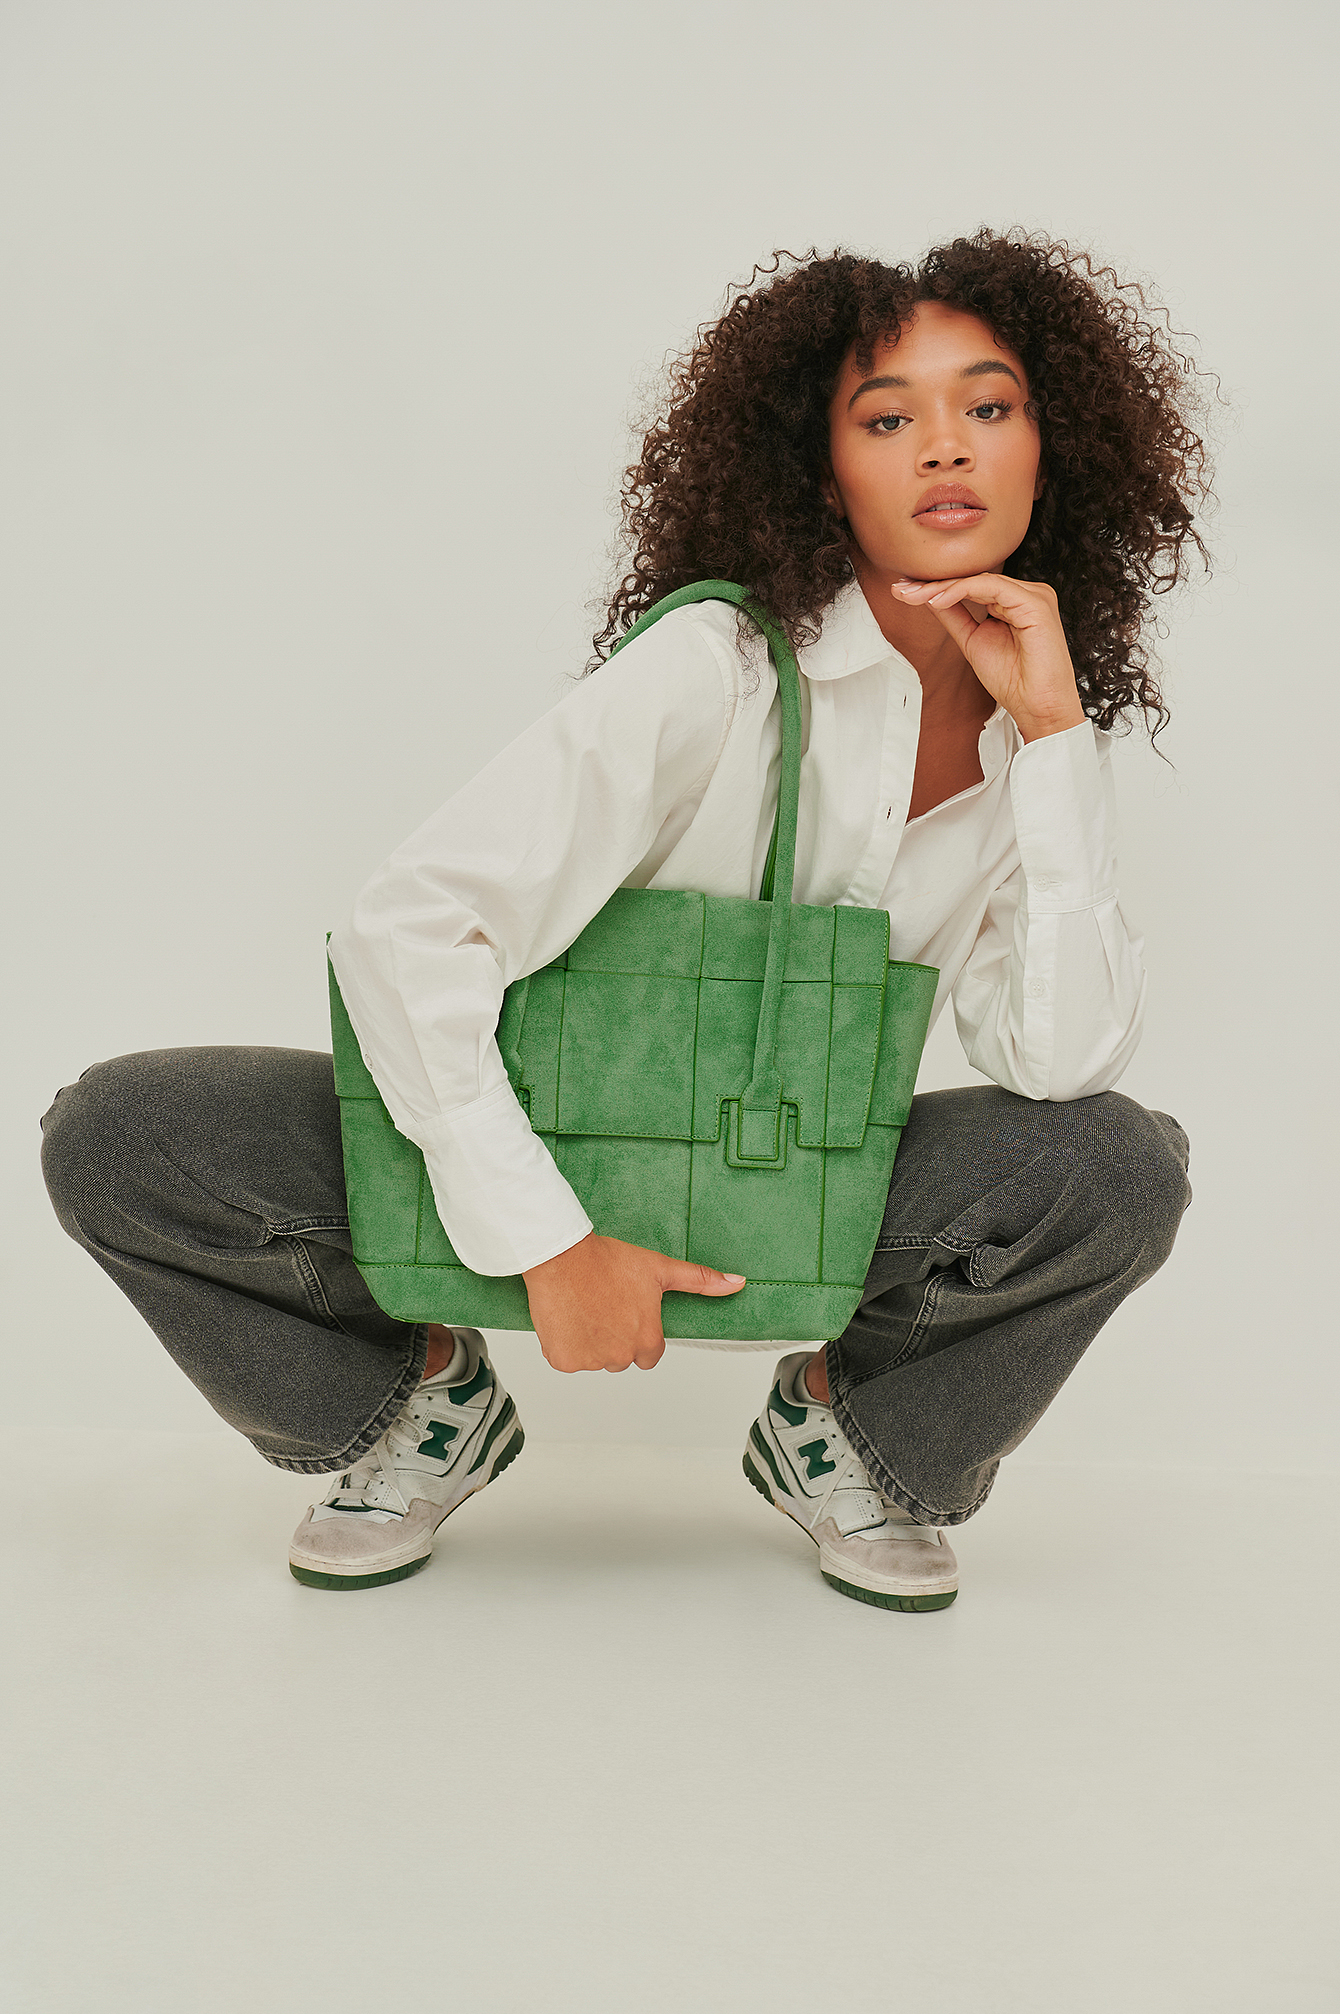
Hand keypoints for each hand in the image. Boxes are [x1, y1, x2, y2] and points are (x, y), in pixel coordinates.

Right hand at [521, 1232, 745, 1372]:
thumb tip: (738, 1283)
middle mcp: (621, 1356)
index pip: (650, 1354)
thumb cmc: (608, 1261)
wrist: (563, 1256)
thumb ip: (701, 1280)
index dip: (639, 1332)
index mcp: (647, 1341)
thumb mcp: (660, 1269)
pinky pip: (567, 1359)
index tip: (627, 1312)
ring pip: (594, 1359)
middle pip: (622, 1358)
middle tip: (604, 1306)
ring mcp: (591, 1361)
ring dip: (590, 1342)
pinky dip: (565, 1344)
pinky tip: (566, 1317)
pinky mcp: (563, 1360)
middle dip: (614, 1338)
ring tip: (585, 1307)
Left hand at [892, 574, 1084, 741]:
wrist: (1037, 707)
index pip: (971, 585)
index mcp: (1015, 602)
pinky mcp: (1036, 602)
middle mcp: (1026, 594)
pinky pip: (992, 587)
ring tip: (914, 596)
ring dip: (942, 587)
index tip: (904, 591)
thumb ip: (954, 616)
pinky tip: (937, 600)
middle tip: (901, 589)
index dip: (936, 587)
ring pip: (979, 580)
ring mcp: (1034, 596)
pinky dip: (961, 591)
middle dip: (933, 584)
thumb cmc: (1013, 681)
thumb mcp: (972, 640)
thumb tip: (929, 596)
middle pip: (973, 580)